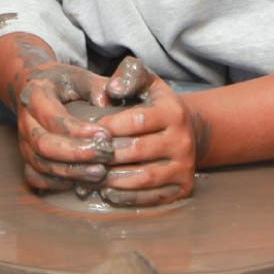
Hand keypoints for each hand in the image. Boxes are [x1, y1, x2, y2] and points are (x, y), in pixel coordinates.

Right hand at [14, 60, 117, 194]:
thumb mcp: (79, 75)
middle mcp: (25, 120)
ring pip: (41, 164)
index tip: (105, 135)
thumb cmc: (62, 82)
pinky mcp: (26, 158)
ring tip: (100, 172)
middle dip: (76, 155)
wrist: (36, 86)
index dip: (79, 130)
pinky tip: (80, 183)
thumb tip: (107, 102)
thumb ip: (96, 86)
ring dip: (72, 173)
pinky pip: (36, 178)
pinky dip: (57, 184)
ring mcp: (23, 141)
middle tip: (105, 156)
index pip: (53, 117)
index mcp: (36, 94)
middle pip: (44, 145)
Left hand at [95, 73, 206, 206]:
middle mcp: (183, 141)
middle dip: (108, 154)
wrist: (189, 131)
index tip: (90, 129)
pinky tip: (108, 192)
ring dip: (114, 179)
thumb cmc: (157, 104)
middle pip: (138, 150)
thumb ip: (130, 76)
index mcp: (173, 112)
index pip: (137, 120)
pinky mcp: (184, 188)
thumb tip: (112, 88)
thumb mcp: (148, 82)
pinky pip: (152, 197)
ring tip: (92, 175)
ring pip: (144, 177)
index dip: (110, 126)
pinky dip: (127, 198)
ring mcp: (185, 167)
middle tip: (84, 156)